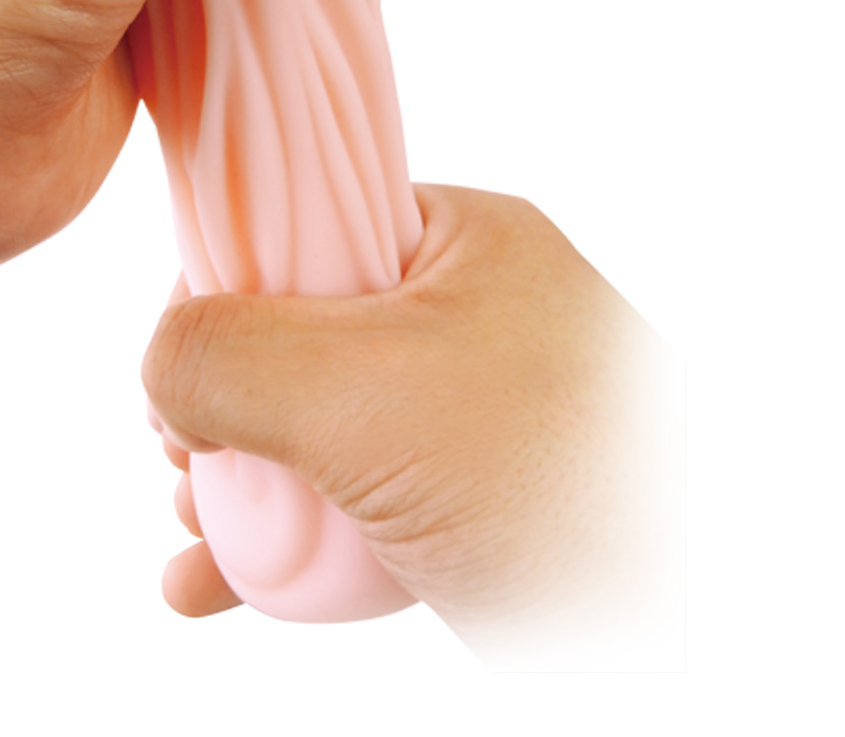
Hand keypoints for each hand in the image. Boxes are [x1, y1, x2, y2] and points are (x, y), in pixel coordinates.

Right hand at [143, 185, 682, 668]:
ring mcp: (459, 406)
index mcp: (455, 240)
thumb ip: (230, 356)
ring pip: (312, 422)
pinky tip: (212, 583)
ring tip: (194, 525)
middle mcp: (459, 311)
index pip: (304, 224)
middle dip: (219, 400)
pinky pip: (345, 493)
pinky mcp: (458, 491)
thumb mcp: (363, 393)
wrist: (682, 621)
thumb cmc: (556, 479)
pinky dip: (275, 537)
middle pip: (293, 331)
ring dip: (237, 477)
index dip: (222, 284)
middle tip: (180, 451)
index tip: (177, 355)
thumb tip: (162, 369)